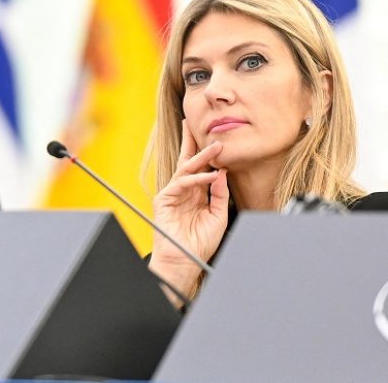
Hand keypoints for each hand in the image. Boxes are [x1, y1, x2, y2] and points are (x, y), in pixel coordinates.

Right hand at [149, 120, 229, 304]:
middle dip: (194, 142)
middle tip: (202, 126)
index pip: (201, 167)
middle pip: (188, 160)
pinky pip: (182, 183)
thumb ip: (220, 194)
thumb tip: (222, 173)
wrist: (186, 261)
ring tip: (216, 147)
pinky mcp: (165, 199)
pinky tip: (212, 175)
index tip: (219, 139)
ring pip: (187, 168)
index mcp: (197, 193)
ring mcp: (174, 193)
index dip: (208, 153)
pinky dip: (198, 178)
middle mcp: (185, 190)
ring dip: (202, 156)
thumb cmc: (201, 242)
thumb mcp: (219, 215)